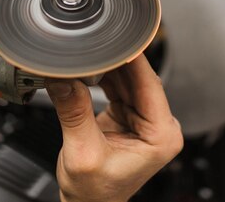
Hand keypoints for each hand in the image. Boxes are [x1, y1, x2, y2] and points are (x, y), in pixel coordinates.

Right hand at [47, 55, 182, 201]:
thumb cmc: (95, 194)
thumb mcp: (82, 154)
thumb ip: (74, 114)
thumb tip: (62, 80)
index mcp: (162, 135)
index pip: (150, 84)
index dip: (134, 59)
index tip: (120, 38)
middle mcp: (159, 125)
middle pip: (139, 78)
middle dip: (117, 60)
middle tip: (94, 42)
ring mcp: (145, 118)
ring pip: (128, 78)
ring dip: (108, 66)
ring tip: (87, 54)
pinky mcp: (130, 114)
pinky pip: (119, 86)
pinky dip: (104, 76)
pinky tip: (90, 68)